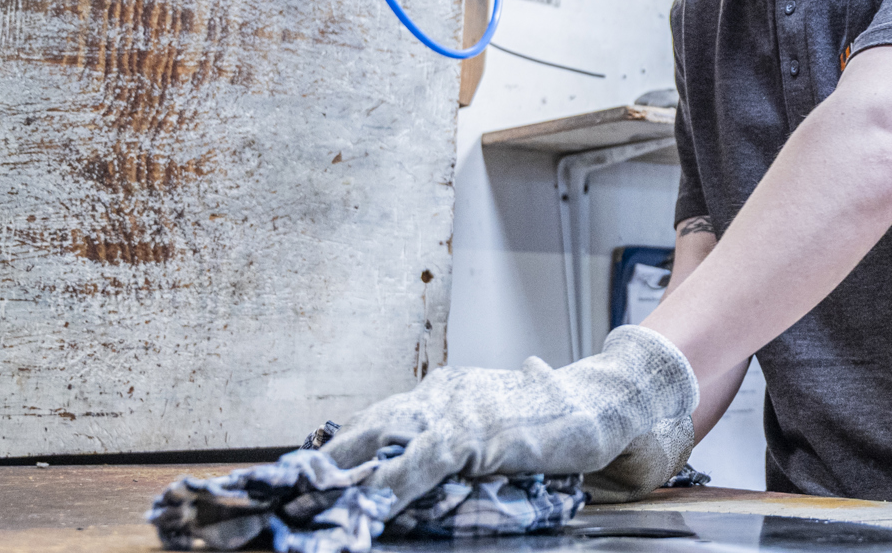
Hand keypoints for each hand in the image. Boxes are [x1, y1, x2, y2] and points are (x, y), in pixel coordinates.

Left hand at [321, 326, 697, 508]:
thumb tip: (433, 466)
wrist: (599, 405)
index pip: (381, 417)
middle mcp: (443, 395)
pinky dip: (394, 479)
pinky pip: (425, 459)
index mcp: (445, 392)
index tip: (310, 470)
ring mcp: (459, 411)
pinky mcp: (478, 434)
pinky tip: (373, 498)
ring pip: (386, 436)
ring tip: (315, 496)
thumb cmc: (552, 421)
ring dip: (348, 469)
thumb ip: (461, 441)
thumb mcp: (496, 425)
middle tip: (293, 486)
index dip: (344, 446)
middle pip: (370, 424)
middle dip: (330, 458)